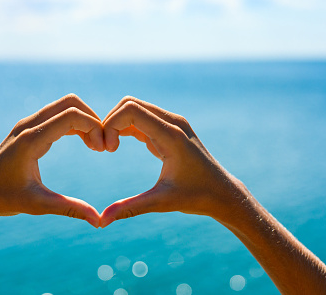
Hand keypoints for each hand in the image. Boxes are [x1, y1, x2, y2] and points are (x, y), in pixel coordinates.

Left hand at [0, 94, 102, 227]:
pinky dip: (74, 123)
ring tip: (96, 146)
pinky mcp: (27, 128)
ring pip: (64, 106)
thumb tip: (98, 221)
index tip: (103, 149)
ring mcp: (26, 124)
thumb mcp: (37, 205)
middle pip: (70, 103)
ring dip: (84, 120)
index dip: (94, 127)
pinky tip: (84, 143)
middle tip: (102, 145)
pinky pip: (56, 115)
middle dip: (92, 118)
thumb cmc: (2, 199)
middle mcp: (28, 126)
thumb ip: (69, 208)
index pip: (70, 116)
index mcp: (30, 140)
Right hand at [100, 96, 248, 226]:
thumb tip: (102, 221)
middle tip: (104, 149)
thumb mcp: (161, 202)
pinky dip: (126, 127)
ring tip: (109, 149)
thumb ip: (130, 208)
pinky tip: (118, 147)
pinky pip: (142, 118)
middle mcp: (173, 122)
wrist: (223, 193)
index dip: (111, 125)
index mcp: (171, 135)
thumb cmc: (196, 197)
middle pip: (130, 104)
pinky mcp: (171, 128)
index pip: (131, 110)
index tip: (107, 150)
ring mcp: (173, 123)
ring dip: (117, 124)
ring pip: (135, 108)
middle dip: (110, 122)